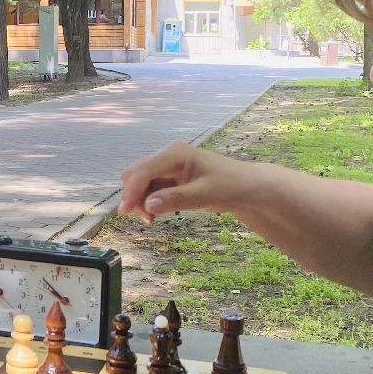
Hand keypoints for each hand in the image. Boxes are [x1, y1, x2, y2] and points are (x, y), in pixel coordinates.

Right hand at [118, 142, 246, 222]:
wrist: (248, 187)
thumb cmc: (232, 187)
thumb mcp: (205, 195)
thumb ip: (176, 199)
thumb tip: (148, 205)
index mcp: (175, 154)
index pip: (143, 171)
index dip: (131, 191)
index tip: (124, 213)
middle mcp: (168, 156)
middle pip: (135, 174)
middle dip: (134, 196)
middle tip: (147, 219)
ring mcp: (168, 165)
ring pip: (140, 182)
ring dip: (140, 200)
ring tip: (151, 219)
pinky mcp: (170, 176)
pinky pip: (150, 187)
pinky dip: (148, 200)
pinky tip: (155, 213)